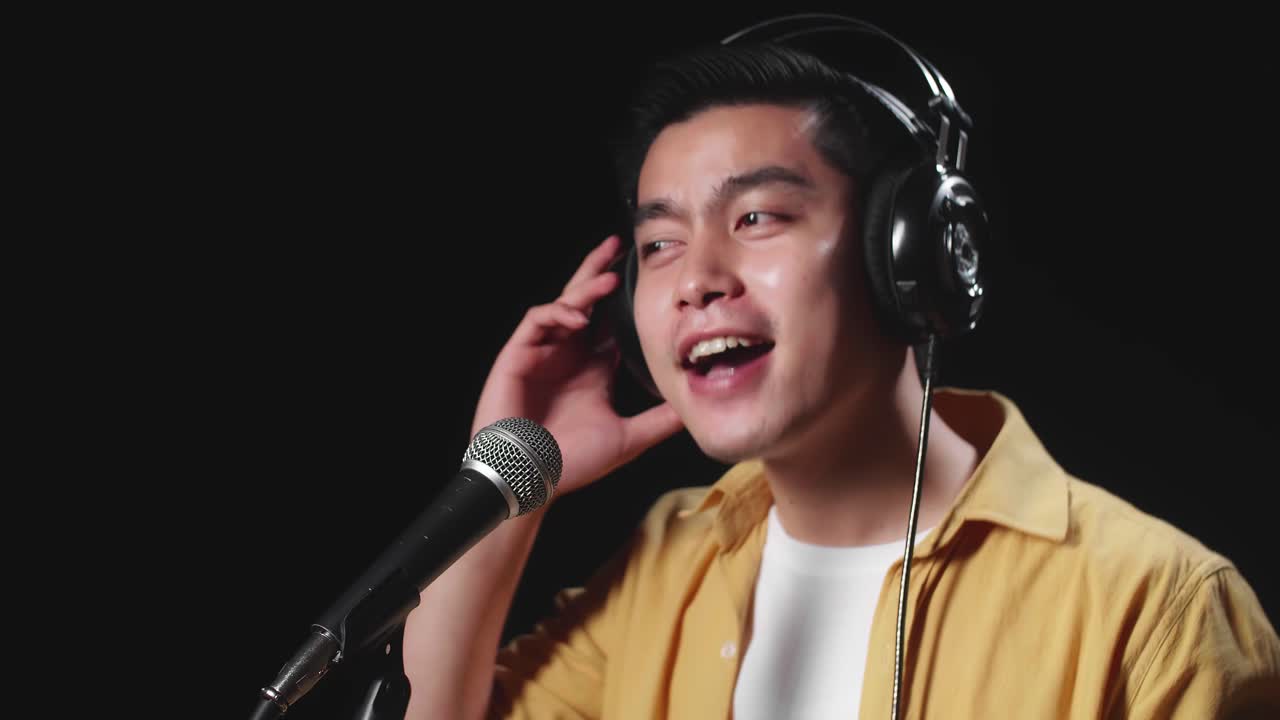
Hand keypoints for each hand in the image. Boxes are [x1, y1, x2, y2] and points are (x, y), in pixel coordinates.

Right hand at [470, 235, 682, 497]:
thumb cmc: (571, 463)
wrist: (529, 480)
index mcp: (591, 370)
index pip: (609, 323)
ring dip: (583, 289)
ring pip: (562, 304)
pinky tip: (576, 316)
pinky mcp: (517, 356)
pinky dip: (556, 312)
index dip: (623, 300)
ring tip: (606, 280)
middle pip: (584, 301)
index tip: (646, 277)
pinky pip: (536, 320)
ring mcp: (541, 354)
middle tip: (616, 246)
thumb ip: (659, 421)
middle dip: (598, 271)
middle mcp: (567, 355)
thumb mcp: (628, 438)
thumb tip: (696, 410)